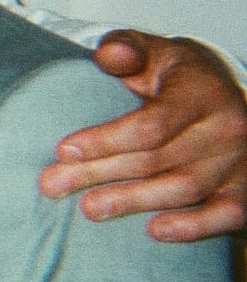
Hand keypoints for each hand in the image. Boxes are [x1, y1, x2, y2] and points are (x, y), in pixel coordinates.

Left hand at [39, 30, 246, 241]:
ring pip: (184, 189)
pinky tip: (155, 231)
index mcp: (201, 91)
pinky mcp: (245, 188)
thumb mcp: (150, 52)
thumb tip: (109, 55)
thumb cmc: (173, 77)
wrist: (220, 94)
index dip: (105, 140)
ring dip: (132, 202)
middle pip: (157, 159)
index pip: (151, 124)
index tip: (63, 150)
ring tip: (87, 208)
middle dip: (99, 174)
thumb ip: (124, 49)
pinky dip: (194, 227)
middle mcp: (228, 127)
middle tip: (53, 185)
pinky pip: (227, 214)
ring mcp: (240, 161)